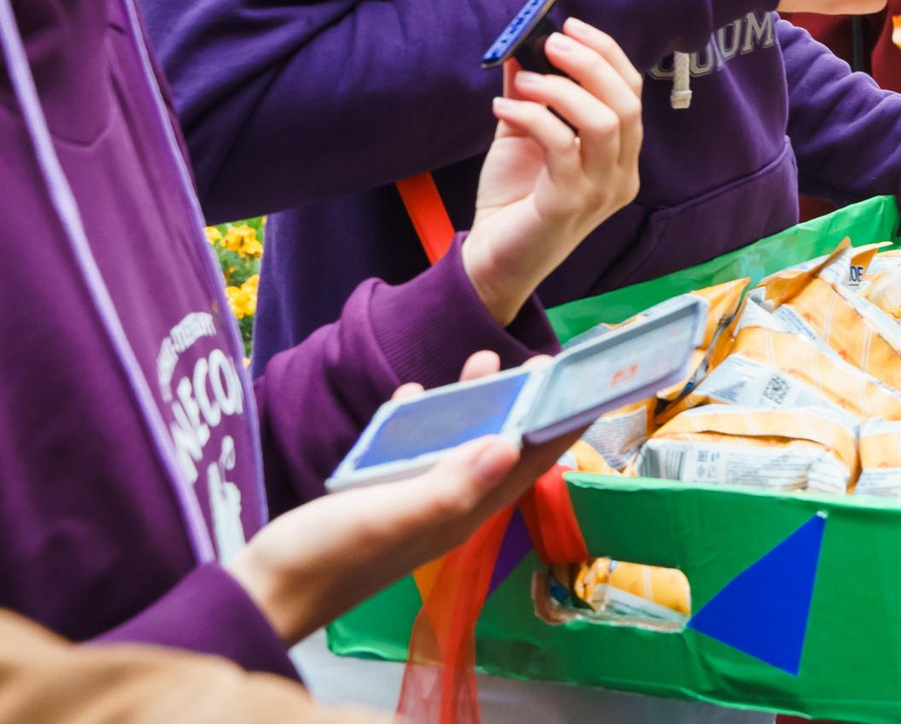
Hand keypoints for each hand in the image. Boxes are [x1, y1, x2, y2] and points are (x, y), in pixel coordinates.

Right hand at [226, 351, 576, 644]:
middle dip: (522, 406)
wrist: (259, 595)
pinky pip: (407, 452)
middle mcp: (443, 509)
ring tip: (481, 358)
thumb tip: (511, 443)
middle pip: (497, 449)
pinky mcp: (375, 499)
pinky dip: (415, 420)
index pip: (524, 466)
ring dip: (470, 404)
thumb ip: (448, 485)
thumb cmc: (323, 559)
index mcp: (458, 514)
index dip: (557, 428)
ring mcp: (409, 504)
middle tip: (537, 361)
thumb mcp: (389, 516)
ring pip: (454, 445)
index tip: (586, 390)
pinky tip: (410, 392)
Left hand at [462, 18, 643, 325]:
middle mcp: (623, 173)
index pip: (632, 93)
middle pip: (626, 102)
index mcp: (621, 156)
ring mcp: (601, 191)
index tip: (571, 26)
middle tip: (551, 42)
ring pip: (605, 121)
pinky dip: (532, 116)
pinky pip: (562, 145)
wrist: (493, 261)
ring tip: (523, 79)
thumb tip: (520, 51)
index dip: (607, 53)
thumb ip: (529, 97)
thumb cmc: (513, 201)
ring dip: (561, 89)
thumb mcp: (523, 137)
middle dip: (590, 62)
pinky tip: (503, 108)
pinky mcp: (570, 204)